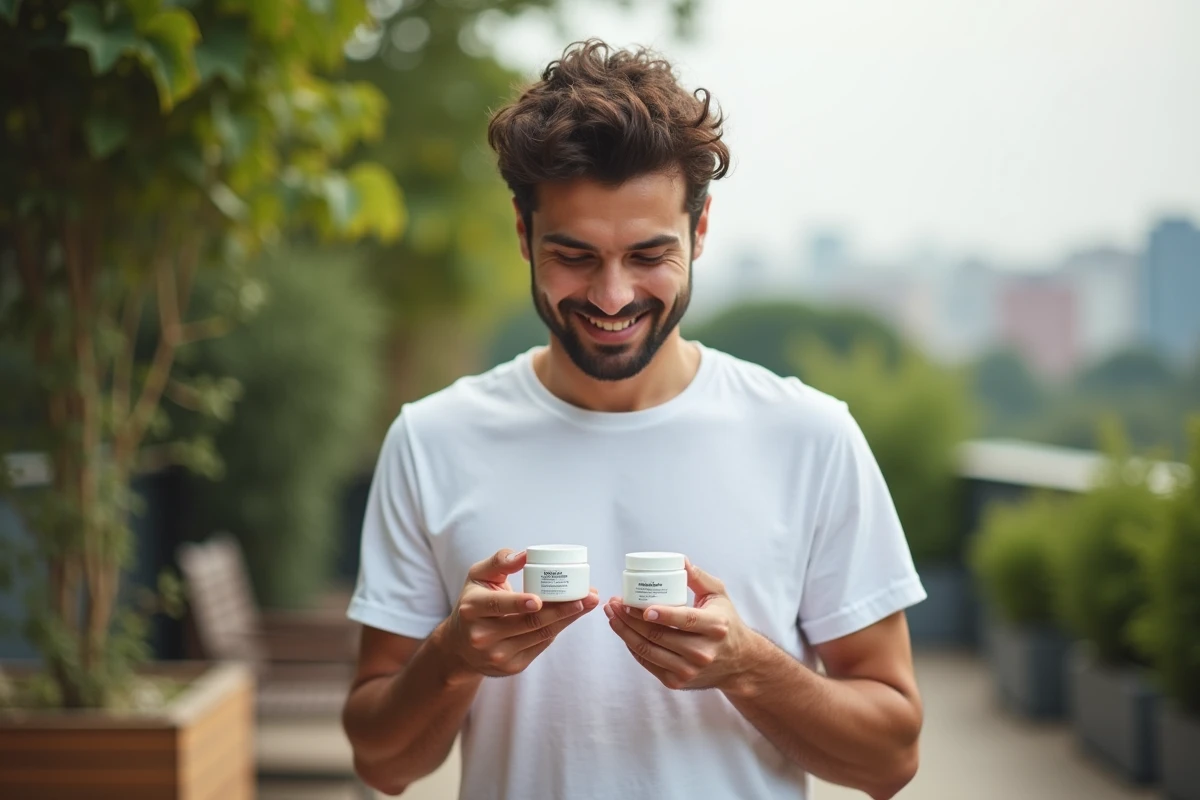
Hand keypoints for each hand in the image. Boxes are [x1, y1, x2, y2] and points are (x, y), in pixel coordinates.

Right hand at [438, 548, 598, 678]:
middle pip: (528, 622)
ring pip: (540, 635)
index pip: (498, 605)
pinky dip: (557, 629)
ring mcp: (497, 655)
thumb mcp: (478, 576)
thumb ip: (500, 562)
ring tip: (588, 603)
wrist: (461, 646)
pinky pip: (541, 645)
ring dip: (567, 619)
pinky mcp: (511, 667)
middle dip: (561, 609)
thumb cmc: (474, 602)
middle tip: (586, 597)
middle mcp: (482, 636)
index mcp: (471, 609)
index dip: (519, 603)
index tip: (540, 599)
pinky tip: (571, 616)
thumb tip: (526, 555)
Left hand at [604, 559, 759, 691]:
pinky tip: (623, 631)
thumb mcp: (719, 595)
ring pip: (648, 650)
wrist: (739, 663)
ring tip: (612, 615)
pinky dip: (632, 646)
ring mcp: (689, 670)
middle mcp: (703, 651)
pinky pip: (647, 663)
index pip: (684, 620)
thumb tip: (679, 561)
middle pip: (658, 635)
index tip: (639, 606)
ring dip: (624, 632)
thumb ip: (699, 577)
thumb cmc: (726, 623)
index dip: (661, 614)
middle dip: (630, 618)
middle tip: (615, 603)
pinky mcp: (677, 682)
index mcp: (715, 626)